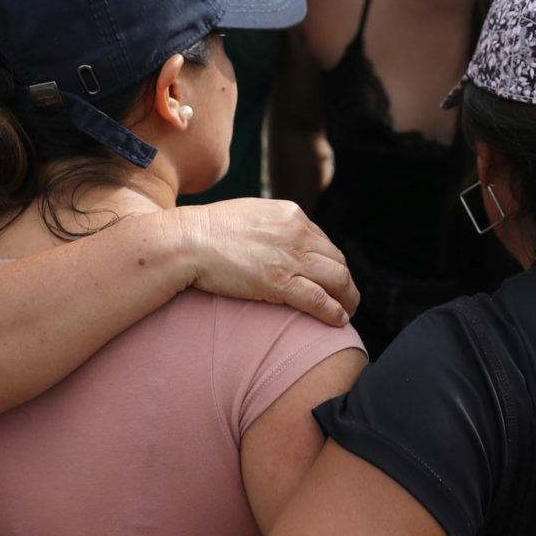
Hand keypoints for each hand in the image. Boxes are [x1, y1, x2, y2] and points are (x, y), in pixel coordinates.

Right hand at [174, 200, 358, 325]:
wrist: (187, 240)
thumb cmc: (208, 230)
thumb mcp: (248, 214)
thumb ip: (270, 225)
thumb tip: (276, 239)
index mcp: (291, 214)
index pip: (324, 242)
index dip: (331, 263)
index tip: (331, 278)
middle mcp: (297, 233)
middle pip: (337, 260)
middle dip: (346, 282)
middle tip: (347, 298)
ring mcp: (290, 257)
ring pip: (337, 280)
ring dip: (348, 298)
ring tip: (348, 312)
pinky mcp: (279, 282)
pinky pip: (320, 300)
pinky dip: (334, 312)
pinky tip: (339, 322)